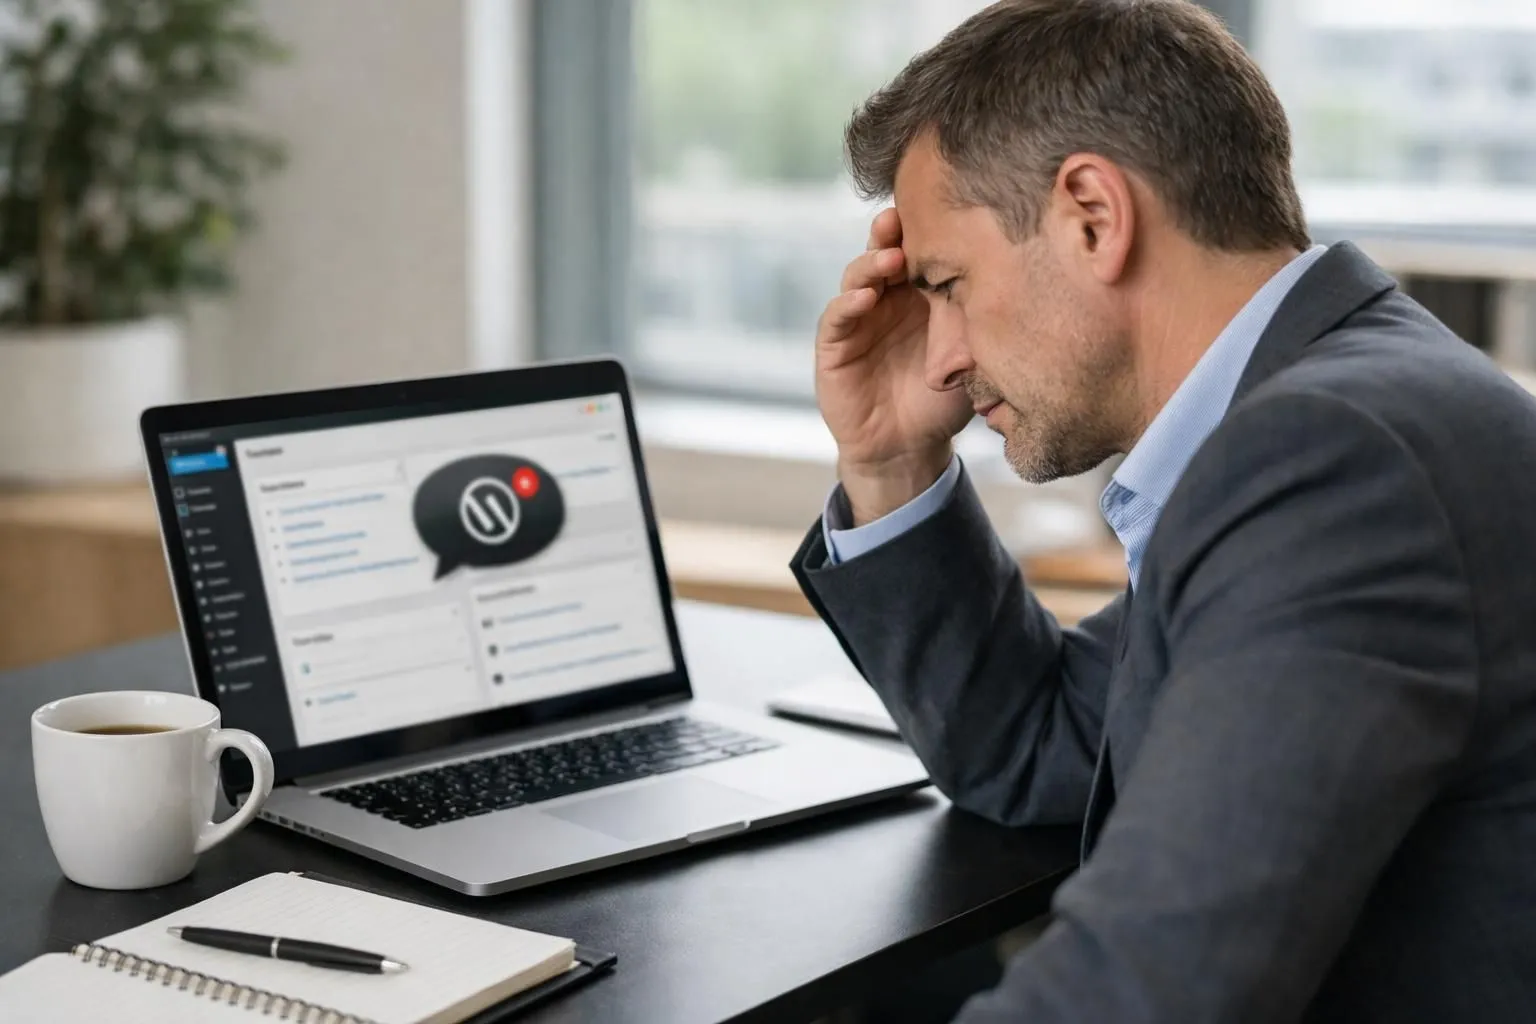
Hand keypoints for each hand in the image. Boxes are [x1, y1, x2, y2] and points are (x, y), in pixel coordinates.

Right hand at [815, 208, 972, 524]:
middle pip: (884, 252)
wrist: (909, 449)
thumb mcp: (968, 358)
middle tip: (902, 217)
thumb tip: (1009, 284)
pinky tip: (865, 296)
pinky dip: (848, 303)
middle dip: (891, 232)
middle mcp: (886, 300)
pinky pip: (837, 318)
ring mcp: (858, 320)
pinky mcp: (834, 346)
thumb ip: (976, 322)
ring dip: (871, 263)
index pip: (918, 252)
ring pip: (857, 277)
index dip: (923, 230)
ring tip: (890, 256)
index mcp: (919, 296)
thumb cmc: (942, 401)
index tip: (939, 210)